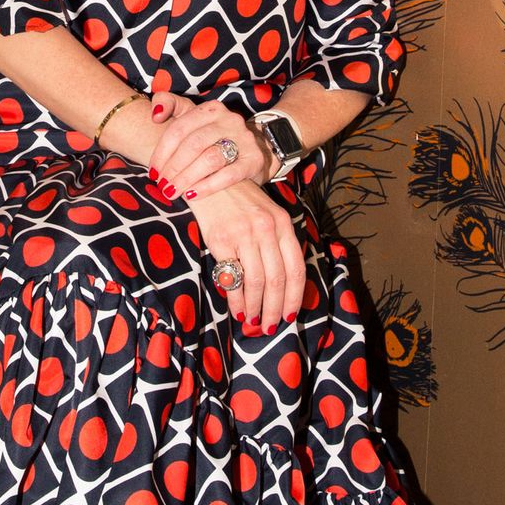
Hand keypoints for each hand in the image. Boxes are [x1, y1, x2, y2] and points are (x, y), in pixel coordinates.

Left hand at [148, 91, 275, 199]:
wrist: (253, 151)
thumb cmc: (213, 137)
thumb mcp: (193, 117)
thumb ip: (170, 104)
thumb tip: (155, 115)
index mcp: (210, 109)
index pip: (179, 128)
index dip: (162, 151)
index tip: (153, 170)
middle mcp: (229, 120)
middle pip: (193, 144)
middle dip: (173, 167)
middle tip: (162, 185)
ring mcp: (244, 139)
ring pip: (210, 158)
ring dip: (186, 178)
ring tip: (173, 192)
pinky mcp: (254, 159)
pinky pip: (229, 175)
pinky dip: (208, 186)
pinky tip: (193, 195)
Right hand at [187, 180, 306, 333]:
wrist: (209, 178)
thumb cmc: (240, 201)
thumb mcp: (267, 214)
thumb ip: (277, 243)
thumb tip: (282, 286)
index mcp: (282, 223)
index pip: (295, 268)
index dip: (295, 296)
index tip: (290, 314)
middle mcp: (266, 228)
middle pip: (277, 279)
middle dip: (275, 308)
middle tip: (271, 325)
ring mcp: (243, 234)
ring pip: (256, 282)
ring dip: (256, 307)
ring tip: (254, 320)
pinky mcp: (221, 240)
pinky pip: (232, 277)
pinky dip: (236, 299)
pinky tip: (237, 309)